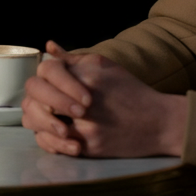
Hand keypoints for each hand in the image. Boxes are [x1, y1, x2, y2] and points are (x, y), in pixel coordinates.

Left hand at [21, 41, 187, 157]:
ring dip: (39, 119)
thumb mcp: (104, 66)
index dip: (46, 77)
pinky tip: (59, 133)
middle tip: (47, 104)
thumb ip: (74, 58)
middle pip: (36, 96)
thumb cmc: (130, 91)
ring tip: (52, 118)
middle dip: (38, 99)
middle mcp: (84, 100)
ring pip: (38, 122)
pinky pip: (52, 143)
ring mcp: (85, 126)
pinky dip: (49, 138)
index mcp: (88, 75)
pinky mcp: (88, 147)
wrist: (159, 122)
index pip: (46, 70)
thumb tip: (48, 48)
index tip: (56, 84)